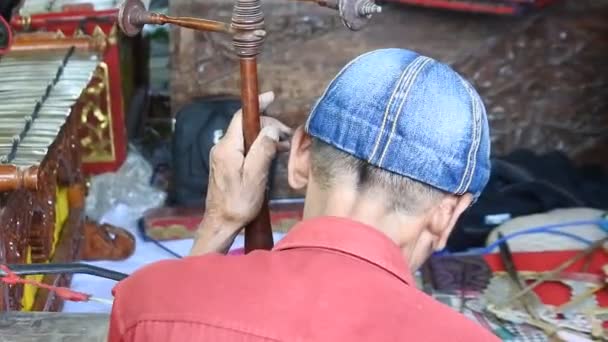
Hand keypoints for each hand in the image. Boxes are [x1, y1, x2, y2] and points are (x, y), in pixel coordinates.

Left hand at [190, 91, 291, 254]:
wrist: (221, 223)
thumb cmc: (239, 203)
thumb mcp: (256, 175)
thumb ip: (263, 149)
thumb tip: (271, 129)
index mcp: (228, 148)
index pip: (242, 117)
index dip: (258, 105)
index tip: (271, 97)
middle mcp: (222, 148)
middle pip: (246, 127)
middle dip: (268, 126)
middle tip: (287, 135)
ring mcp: (222, 157)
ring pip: (247, 138)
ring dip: (266, 139)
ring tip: (284, 146)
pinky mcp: (225, 166)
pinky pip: (244, 149)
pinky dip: (259, 148)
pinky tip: (272, 155)